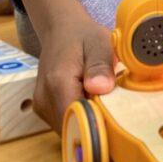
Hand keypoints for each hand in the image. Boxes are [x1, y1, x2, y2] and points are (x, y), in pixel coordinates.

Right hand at [33, 15, 115, 132]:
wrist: (61, 30)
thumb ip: (100, 65)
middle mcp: (44, 99)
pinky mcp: (44, 109)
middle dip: (97, 130)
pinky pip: (65, 124)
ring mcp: (41, 106)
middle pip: (73, 130)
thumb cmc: (83, 35)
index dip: (99, 129)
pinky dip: (81, 121)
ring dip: (89, 127)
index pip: (77, 121)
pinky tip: (95, 109)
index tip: (120, 129)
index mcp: (58, 84)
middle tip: (120, 122)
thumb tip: (100, 88)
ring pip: (69, 130)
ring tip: (108, 113)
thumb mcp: (99, 42)